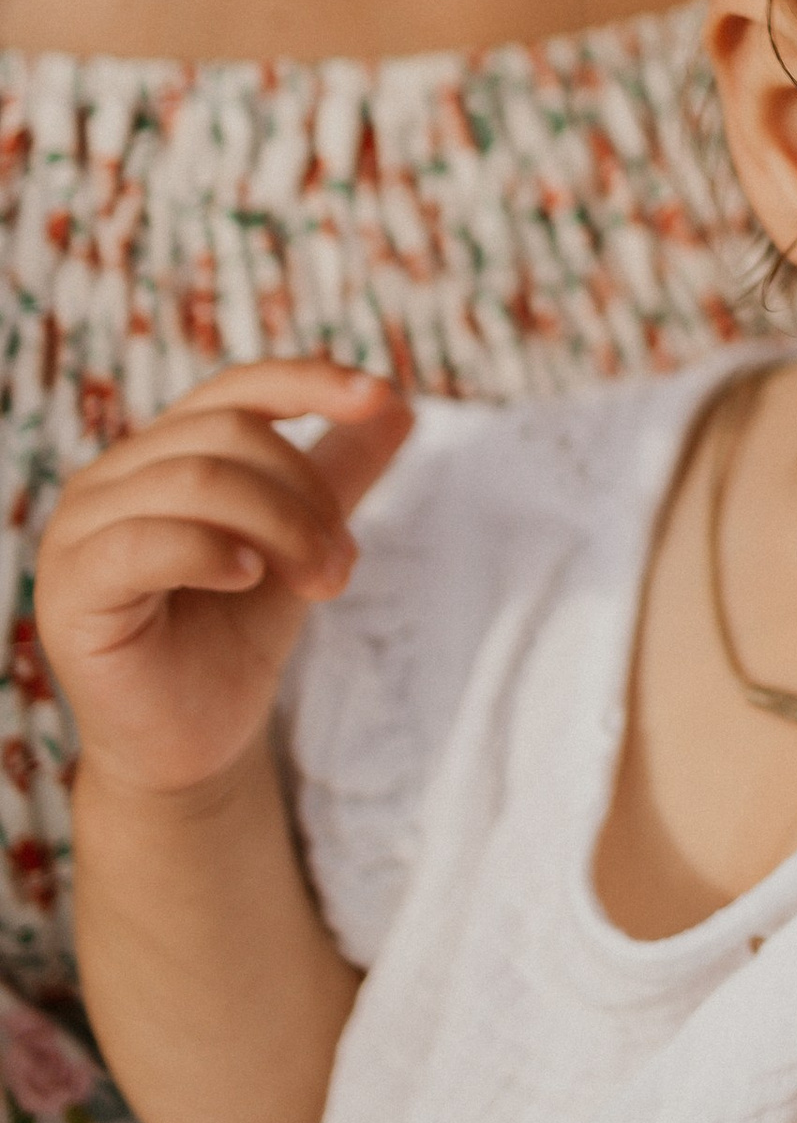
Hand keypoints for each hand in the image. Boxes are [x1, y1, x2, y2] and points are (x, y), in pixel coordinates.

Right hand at [36, 361, 410, 801]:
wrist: (198, 741)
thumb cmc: (237, 636)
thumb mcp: (301, 540)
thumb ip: (342, 471)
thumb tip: (399, 403)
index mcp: (163, 453)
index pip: (236, 388)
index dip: (308, 381)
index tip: (379, 395)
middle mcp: (112, 477)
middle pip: (229, 435)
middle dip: (306, 495)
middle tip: (342, 565)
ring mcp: (81, 528)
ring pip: (197, 480)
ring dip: (280, 528)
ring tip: (320, 584)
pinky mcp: (71, 587)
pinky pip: (145, 541)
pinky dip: (211, 550)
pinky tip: (247, 579)